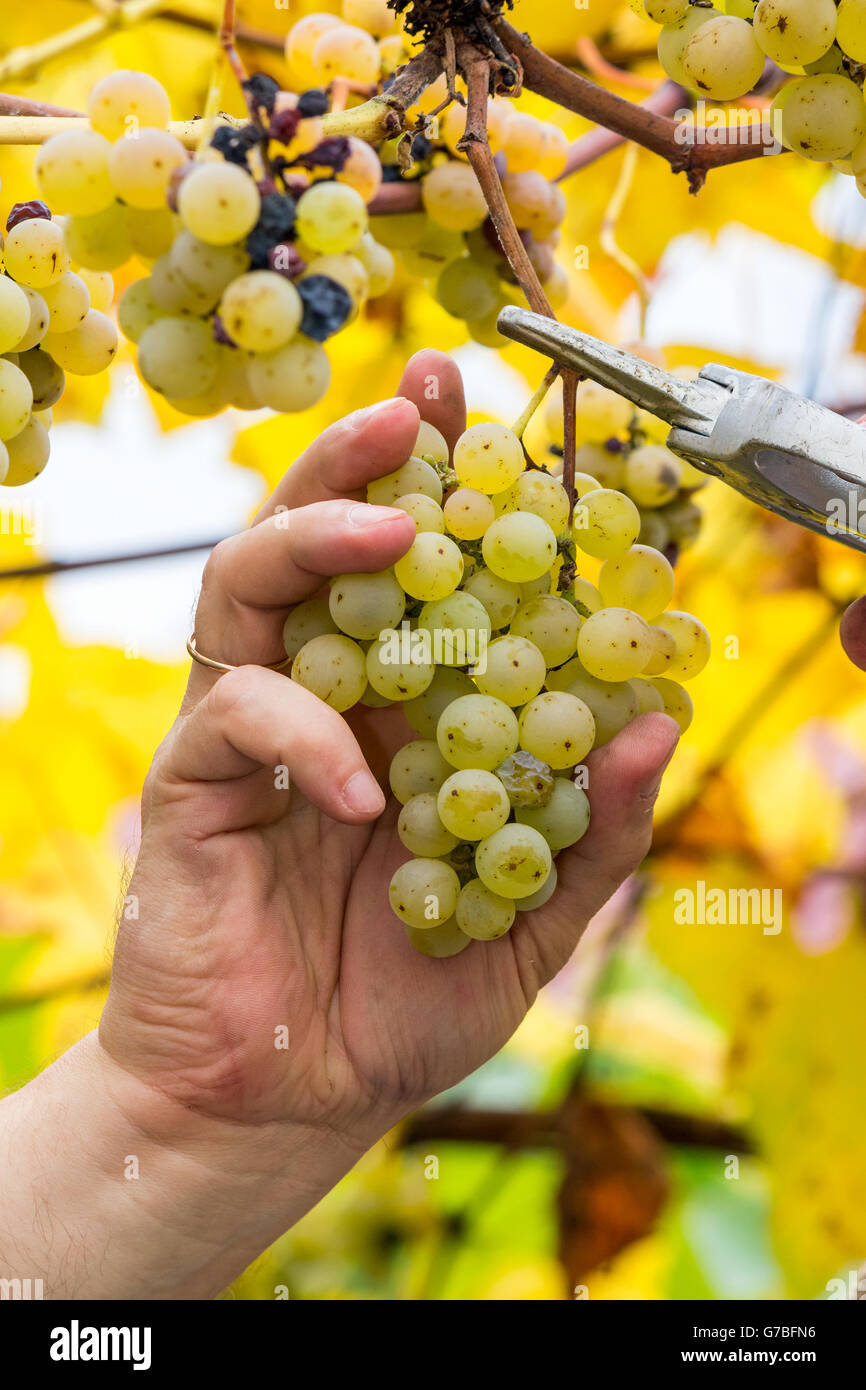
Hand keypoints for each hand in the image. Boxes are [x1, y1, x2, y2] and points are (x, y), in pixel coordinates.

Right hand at [99, 349, 678, 1142]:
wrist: (291, 1094)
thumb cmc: (405, 1000)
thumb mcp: (530, 920)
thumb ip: (592, 832)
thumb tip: (660, 727)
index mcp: (398, 707)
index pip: (413, 570)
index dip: (443, 485)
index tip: (485, 410)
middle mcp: (319, 692)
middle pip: (313, 539)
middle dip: (358, 459)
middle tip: (415, 405)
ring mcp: (247, 727)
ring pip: (245, 583)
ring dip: (312, 535)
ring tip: (394, 522)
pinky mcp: (193, 780)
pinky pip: (237, 715)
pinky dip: (301, 729)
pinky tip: (359, 790)